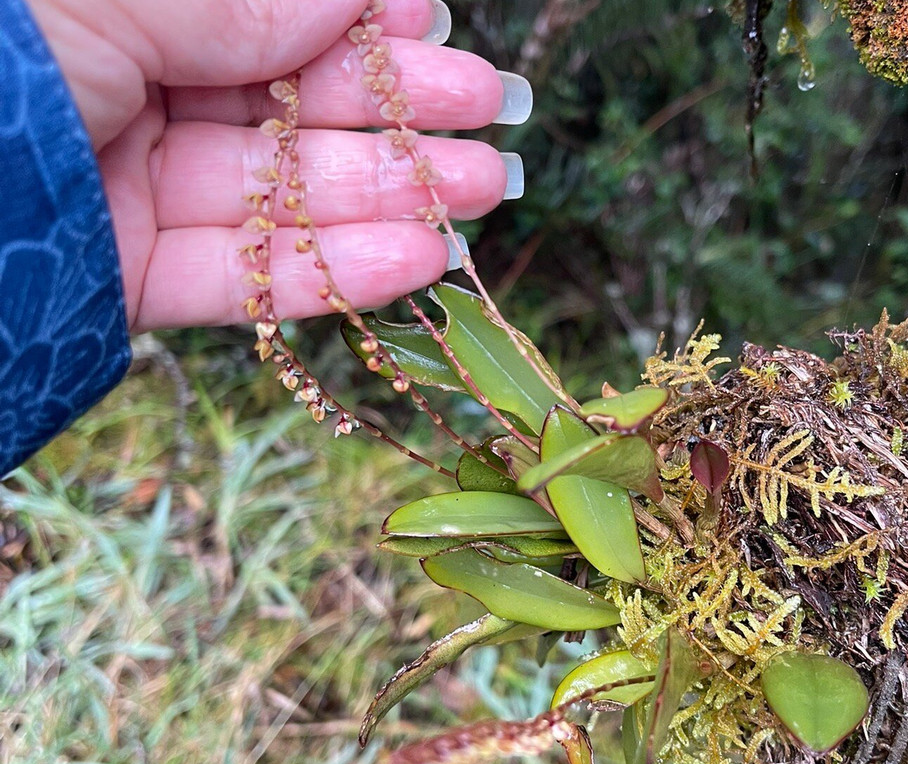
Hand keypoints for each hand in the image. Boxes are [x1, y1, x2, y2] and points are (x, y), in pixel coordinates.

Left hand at [27, 0, 525, 331]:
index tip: (432, 23)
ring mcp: (113, 186)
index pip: (255, 9)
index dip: (351, 18)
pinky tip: (413, 261)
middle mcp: (110, 84)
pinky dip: (324, 275)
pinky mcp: (115, 278)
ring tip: (480, 194)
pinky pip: (233, 277)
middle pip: (277, 100)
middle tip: (489, 117)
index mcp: (105, 7)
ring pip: (271, 194)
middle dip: (390, 108)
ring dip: (383, 196)